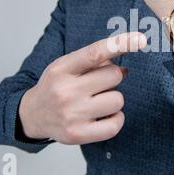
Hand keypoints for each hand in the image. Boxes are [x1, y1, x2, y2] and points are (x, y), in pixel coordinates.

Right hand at [18, 32, 146, 144]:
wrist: (32, 115)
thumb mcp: (68, 65)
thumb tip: (126, 70)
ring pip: (118, 99)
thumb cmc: (56, 85)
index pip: (95, 53)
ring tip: (96, 100)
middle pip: (114, 75)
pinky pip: (115, 124)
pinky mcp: (78, 134)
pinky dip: (115, 118)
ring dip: (113, 98)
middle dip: (112, 77)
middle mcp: (65, 91)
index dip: (120, 44)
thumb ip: (95, 61)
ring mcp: (72, 115)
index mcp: (62, 68)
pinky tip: (103, 115)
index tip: (141, 39)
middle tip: (97, 84)